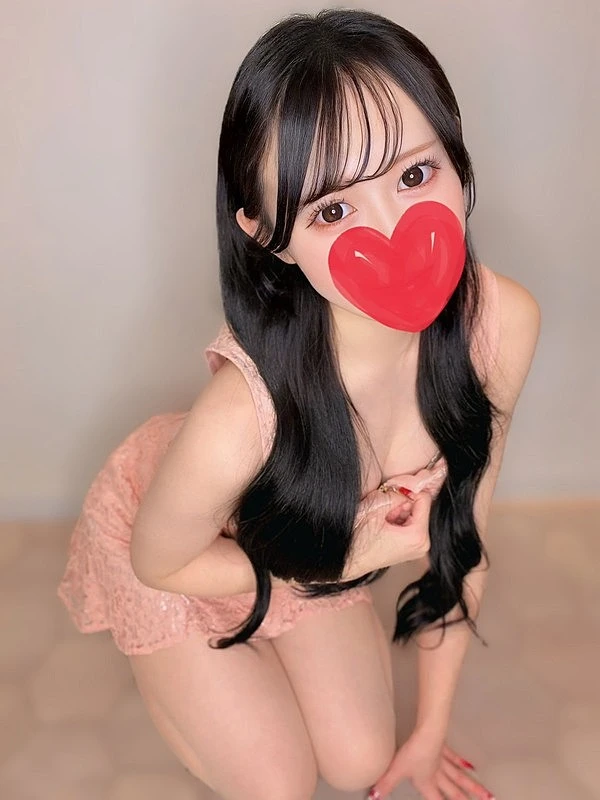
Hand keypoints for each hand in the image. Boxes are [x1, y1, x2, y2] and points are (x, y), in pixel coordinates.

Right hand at [342, 484, 432, 581]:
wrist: (346, 561)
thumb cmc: (357, 540)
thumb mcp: (376, 507)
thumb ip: (397, 493)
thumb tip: (411, 484)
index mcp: (418, 536)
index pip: (425, 498)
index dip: (407, 491)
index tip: (393, 493)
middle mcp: (421, 545)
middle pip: (419, 508)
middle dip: (402, 503)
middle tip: (383, 511)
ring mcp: (416, 549)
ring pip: (412, 515)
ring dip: (397, 511)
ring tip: (381, 520)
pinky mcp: (408, 549)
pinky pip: (407, 524)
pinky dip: (396, 520)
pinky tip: (382, 526)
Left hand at [367, 730, 494, 799]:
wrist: (426, 733)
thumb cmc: (413, 752)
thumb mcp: (396, 770)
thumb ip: (385, 784)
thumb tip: (373, 797)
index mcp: (428, 783)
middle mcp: (439, 775)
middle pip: (456, 792)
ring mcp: (443, 761)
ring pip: (461, 778)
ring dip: (473, 787)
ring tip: (488, 795)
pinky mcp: (443, 747)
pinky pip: (455, 758)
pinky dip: (463, 763)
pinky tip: (471, 766)